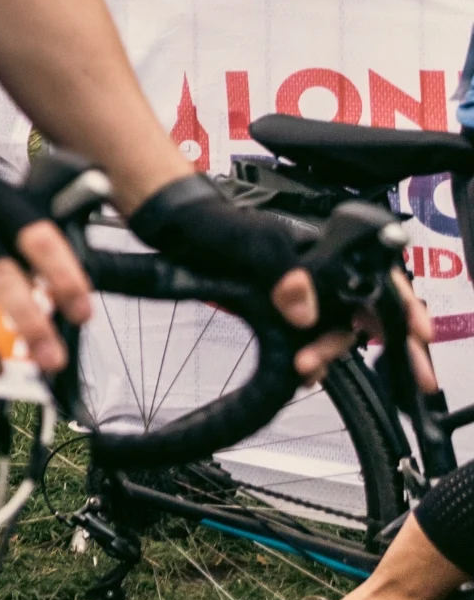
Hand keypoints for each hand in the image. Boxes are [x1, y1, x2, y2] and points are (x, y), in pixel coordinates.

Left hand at [125, 174, 434, 387]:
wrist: (180, 233)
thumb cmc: (219, 227)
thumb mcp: (253, 244)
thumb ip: (284, 273)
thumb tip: (302, 310)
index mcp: (328, 250)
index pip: (381, 276)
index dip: (404, 306)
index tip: (419, 334)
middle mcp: (323, 272)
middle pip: (365, 310)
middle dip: (378, 343)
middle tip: (378, 371)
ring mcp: (305, 293)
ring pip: (338, 328)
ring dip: (331, 352)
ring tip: (308, 370)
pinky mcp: (283, 311)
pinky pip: (310, 338)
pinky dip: (313, 357)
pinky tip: (305, 372)